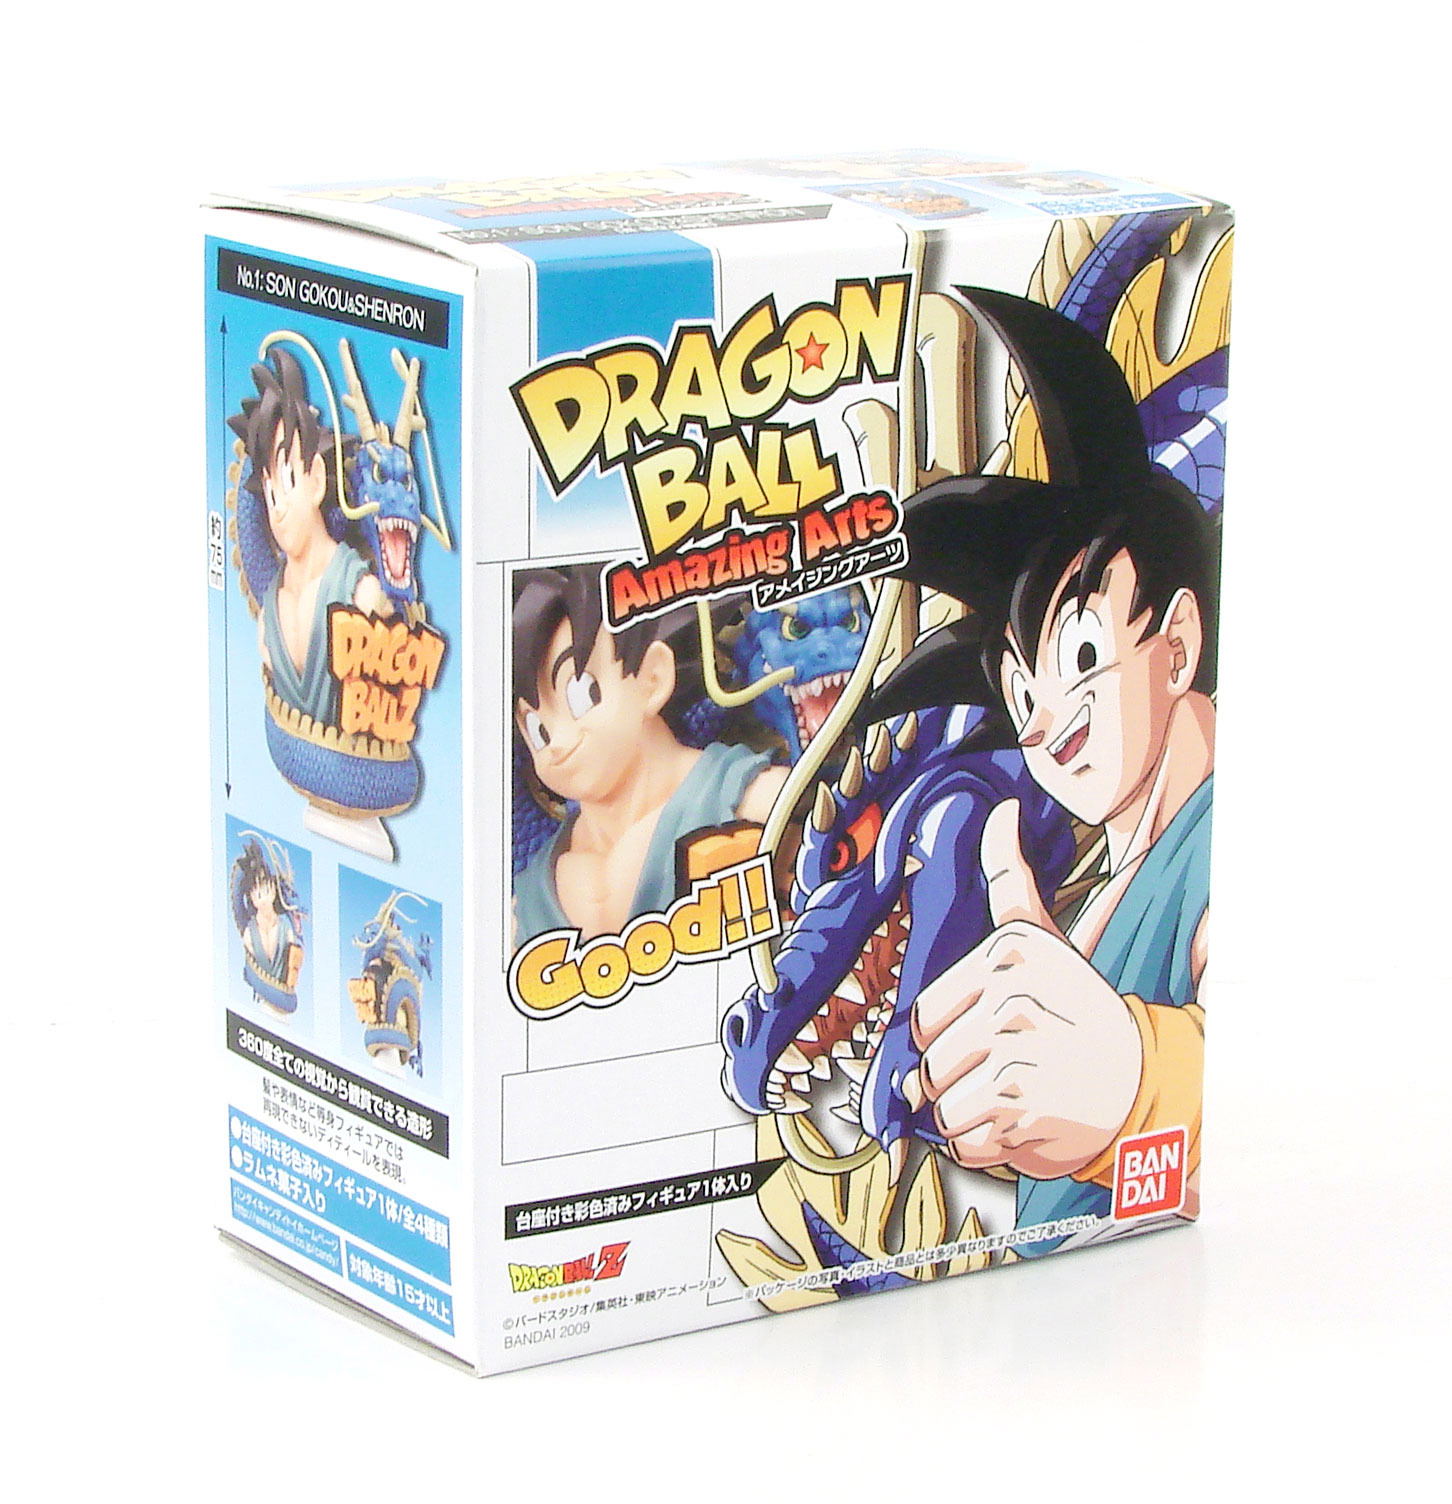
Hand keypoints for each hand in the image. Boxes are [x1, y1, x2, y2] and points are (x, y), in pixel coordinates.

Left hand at [909, 800, 1141, 1178]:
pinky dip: (987, 1145)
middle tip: (1008, 1070)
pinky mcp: (1025, 1111)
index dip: (947, 1038)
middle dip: (958, 1080)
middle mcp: (1011, 999)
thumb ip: (1010, 878)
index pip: (923, 1017)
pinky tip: (1023, 1123)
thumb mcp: (1043, 937)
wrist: (1146, 1082)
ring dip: (971, 1114)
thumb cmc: (1080, 1011)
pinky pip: (965, 1141)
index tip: (991, 1036)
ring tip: (1016, 1096)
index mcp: (1007, 954)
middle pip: (927, 1064)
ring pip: (941, 1105)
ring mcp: (1018, 1055)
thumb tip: (1001, 811)